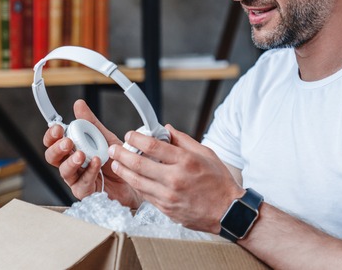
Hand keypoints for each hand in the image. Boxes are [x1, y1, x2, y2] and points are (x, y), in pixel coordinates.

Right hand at [43, 99, 141, 206]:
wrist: (135, 179)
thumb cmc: (116, 161)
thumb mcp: (105, 137)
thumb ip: (90, 123)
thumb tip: (79, 104)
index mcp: (72, 149)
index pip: (53, 142)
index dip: (52, 135)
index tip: (58, 128)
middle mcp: (71, 164)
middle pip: (52, 157)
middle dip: (57, 148)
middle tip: (67, 142)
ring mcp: (76, 179)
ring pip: (64, 171)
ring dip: (71, 161)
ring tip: (81, 154)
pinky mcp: (85, 192)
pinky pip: (82, 183)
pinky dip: (90, 171)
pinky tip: (97, 162)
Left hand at [108, 124, 243, 232]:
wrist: (228, 212)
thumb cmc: (219, 182)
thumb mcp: (206, 154)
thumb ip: (184, 140)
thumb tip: (167, 128)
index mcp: (185, 161)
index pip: (153, 146)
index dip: (137, 138)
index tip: (130, 135)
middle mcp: (175, 178)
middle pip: (139, 164)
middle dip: (121, 154)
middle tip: (114, 149)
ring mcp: (168, 196)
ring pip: (137, 181)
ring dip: (122, 171)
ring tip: (115, 164)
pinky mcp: (166, 209)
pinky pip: (145, 194)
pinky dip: (135, 184)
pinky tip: (130, 178)